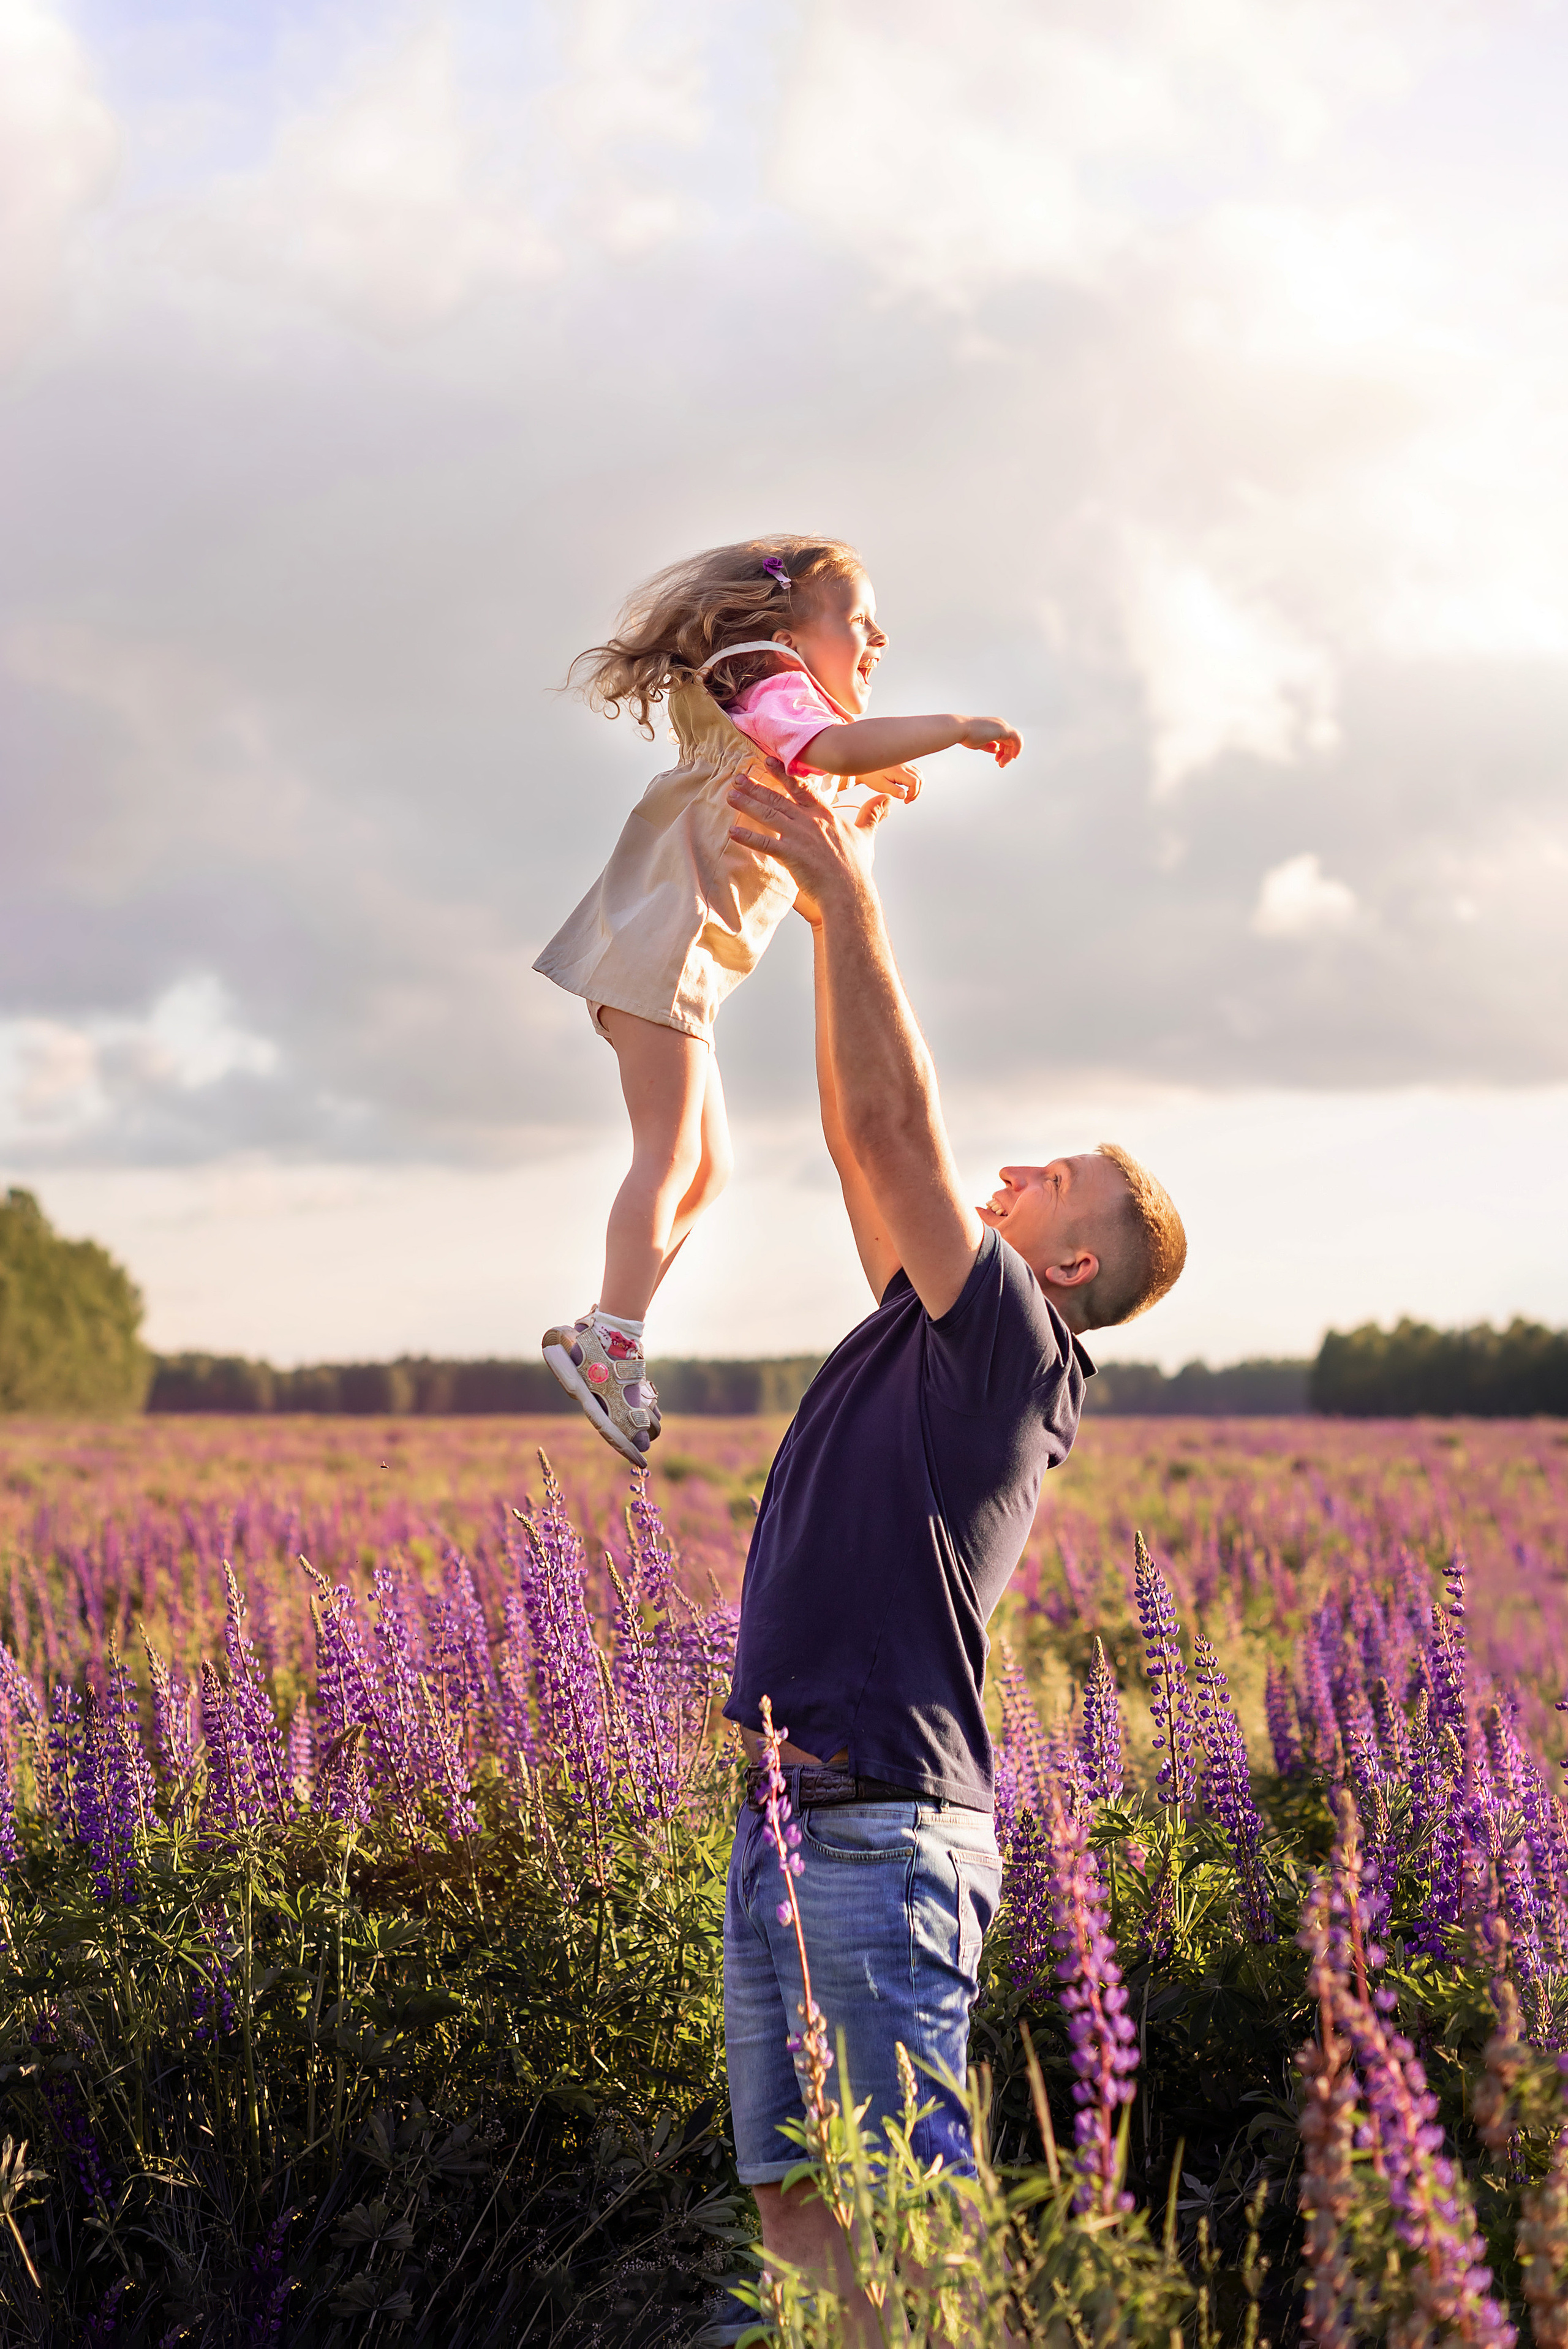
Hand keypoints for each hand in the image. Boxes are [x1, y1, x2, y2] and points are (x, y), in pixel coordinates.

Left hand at [729, 770, 890, 911]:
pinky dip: (748, 837)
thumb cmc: (857, 868)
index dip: (784, 774)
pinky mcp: (791, 854)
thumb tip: (886, 800)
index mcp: (826, 815)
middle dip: (757, 786)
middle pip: (779, 798)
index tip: (769, 761)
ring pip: (769, 815)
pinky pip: (765, 843)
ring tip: (730, 795)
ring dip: (748, 804)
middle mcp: (811, 821)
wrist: (850, 891)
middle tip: (738, 776)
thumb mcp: (866, 836)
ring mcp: (800, 837)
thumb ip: (871, 815)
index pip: (802, 789)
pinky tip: (733, 832)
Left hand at [862, 763, 921, 802]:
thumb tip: (905, 796)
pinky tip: (907, 787)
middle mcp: (904, 766)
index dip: (913, 793)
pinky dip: (915, 781)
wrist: (866, 766)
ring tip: (908, 795)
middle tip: (907, 800)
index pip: (915, 782)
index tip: (905, 800)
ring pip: (919, 775)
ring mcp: (904, 764)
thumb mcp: (881, 786)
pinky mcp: (903, 765)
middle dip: (917, 792)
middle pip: (920, 779)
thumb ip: (894, 791)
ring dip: (917, 787)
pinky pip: (915, 772)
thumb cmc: (872, 776)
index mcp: (899, 771)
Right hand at [958, 717, 1021, 766]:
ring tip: (1002, 763)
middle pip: (1012, 741)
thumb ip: (990, 745)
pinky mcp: (1003, 729)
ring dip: (1010, 754)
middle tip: (1001, 764)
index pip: (1006, 739)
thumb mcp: (980, 743)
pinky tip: (1013, 756)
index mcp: (995, 727)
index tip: (997, 759)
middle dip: (1008, 754)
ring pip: (1015, 741)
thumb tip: (996, 750)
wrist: (960, 730)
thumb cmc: (966, 735)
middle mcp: (1000, 724)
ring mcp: (1002, 726)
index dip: (1004, 751)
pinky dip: (1017, 748)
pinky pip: (1017, 739)